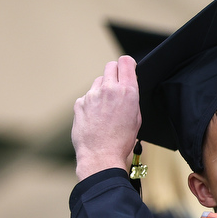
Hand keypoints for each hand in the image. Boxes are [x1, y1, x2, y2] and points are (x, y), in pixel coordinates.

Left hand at [72, 55, 142, 180]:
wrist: (101, 156)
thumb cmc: (121, 142)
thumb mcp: (136, 118)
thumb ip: (131, 99)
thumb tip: (127, 89)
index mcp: (127, 92)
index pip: (125, 61)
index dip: (127, 64)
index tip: (127, 69)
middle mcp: (109, 89)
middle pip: (110, 66)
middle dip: (115, 74)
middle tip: (116, 88)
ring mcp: (92, 95)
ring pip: (98, 82)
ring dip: (102, 90)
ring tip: (106, 109)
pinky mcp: (79, 103)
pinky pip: (87, 96)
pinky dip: (91, 104)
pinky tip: (95, 118)